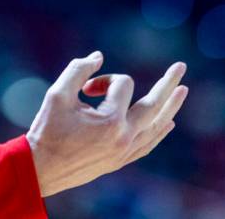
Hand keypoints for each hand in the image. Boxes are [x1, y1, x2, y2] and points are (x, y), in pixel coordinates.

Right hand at [25, 52, 187, 196]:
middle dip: (168, 83)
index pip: (122, 84)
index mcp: (111, 120)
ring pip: (156, 126)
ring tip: (182, 91)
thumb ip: (78, 69)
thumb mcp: (57, 93)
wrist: (42, 168)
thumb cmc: (48, 128)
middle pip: (154, 105)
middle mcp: (124, 137)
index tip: (85, 89)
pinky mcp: (120, 160)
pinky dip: (159, 131)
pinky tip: (168, 122)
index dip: (104, 78)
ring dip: (170, 106)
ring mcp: (125, 151)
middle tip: (181, 66)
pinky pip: (148, 144)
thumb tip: (98, 56)